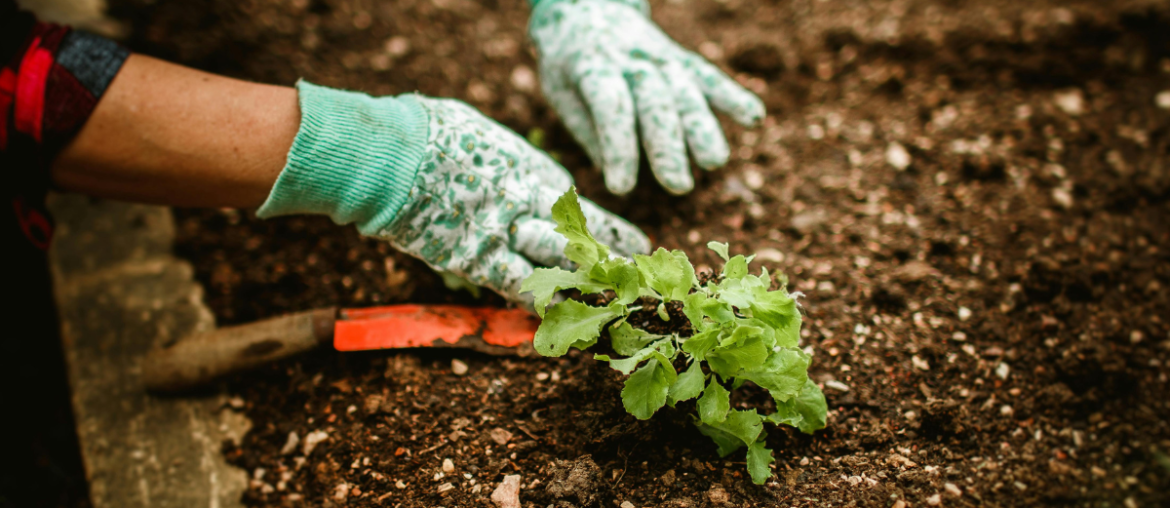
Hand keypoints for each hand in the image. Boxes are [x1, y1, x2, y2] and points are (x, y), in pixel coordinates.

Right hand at [258, 82, 649, 304]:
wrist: (393, 152)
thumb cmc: (429, 131)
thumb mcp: (480, 136)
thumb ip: (502, 159)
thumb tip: (505, 166)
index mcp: (532, 169)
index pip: (577, 207)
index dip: (603, 229)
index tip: (627, 243)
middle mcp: (530, 202)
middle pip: (582, 237)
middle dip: (611, 259)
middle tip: (637, 277)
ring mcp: (507, 233)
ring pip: (560, 265)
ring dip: (585, 286)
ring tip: (610, 304)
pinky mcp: (477, 259)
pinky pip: (517, 287)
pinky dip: (537, 305)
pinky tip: (555, 322)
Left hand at [529, 0, 764, 195]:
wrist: (586, 7)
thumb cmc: (569, 62)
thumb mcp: (560, 91)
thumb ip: (588, 129)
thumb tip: (615, 173)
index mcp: (592, 67)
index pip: (610, 106)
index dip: (617, 147)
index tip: (621, 187)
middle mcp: (631, 59)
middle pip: (655, 102)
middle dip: (667, 145)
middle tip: (677, 186)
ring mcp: (660, 57)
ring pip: (685, 91)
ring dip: (702, 127)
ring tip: (714, 162)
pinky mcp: (680, 59)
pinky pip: (708, 77)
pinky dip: (732, 95)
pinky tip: (754, 118)